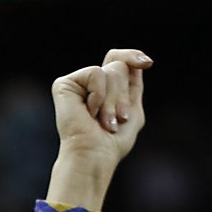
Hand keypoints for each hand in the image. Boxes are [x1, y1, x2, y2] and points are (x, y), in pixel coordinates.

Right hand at [45, 48, 150, 210]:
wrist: (95, 155)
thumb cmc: (112, 142)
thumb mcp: (133, 111)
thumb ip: (134, 86)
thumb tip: (139, 61)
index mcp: (104, 88)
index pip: (118, 59)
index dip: (132, 56)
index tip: (147, 63)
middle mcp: (89, 83)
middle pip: (118, 66)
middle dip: (123, 95)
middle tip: (116, 119)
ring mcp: (76, 83)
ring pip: (111, 70)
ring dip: (114, 100)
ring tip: (104, 121)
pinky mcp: (64, 84)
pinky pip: (96, 73)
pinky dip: (99, 95)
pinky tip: (89, 112)